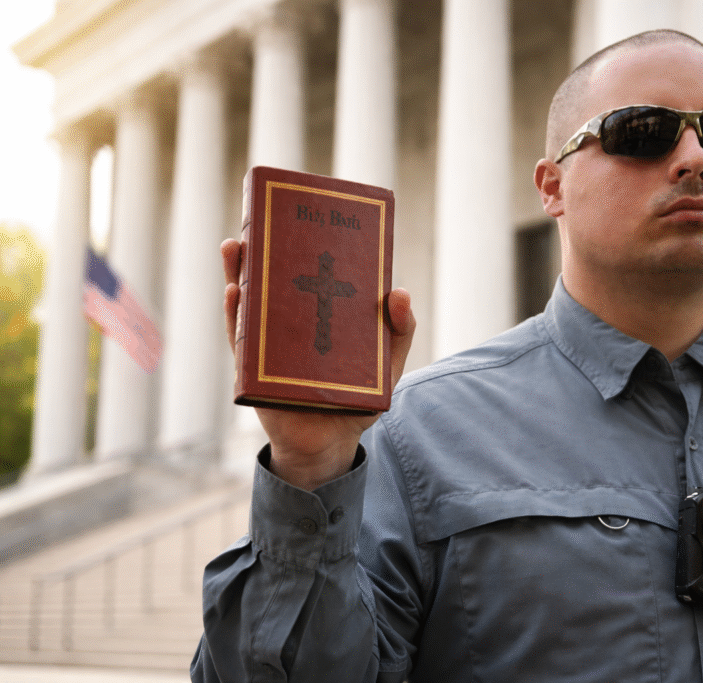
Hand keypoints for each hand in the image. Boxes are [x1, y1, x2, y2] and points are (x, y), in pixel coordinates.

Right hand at [221, 238, 415, 489]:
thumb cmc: (359, 399)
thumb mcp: (388, 362)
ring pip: (250, 302)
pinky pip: (239, 338)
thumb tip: (398, 291)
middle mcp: (290, 323)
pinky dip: (235, 315)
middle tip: (257, 220)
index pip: (308, 272)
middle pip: (274, 280)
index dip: (300, 243)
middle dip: (263, 250)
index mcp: (320, 314)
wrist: (331, 444)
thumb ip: (400, 330)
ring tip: (236, 246)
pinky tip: (236, 291)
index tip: (299, 214)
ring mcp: (269, 344)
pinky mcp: (252, 370)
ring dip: (239, 272)